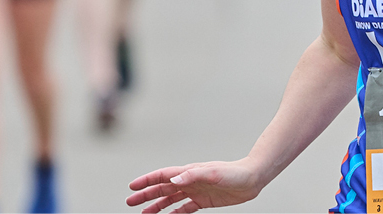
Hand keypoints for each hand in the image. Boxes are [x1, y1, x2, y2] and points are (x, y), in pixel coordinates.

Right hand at [127, 158, 267, 212]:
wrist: (252, 179)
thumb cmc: (234, 173)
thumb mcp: (213, 173)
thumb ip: (192, 175)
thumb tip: (173, 179)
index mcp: (189, 172)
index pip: (163, 176)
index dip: (147, 181)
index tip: (132, 187)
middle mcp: (190, 180)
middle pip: (162, 188)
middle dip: (146, 195)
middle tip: (130, 202)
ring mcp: (196, 190)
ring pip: (171, 199)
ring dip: (157, 205)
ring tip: (144, 213)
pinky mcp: (204, 200)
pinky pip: (185, 208)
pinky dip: (175, 213)